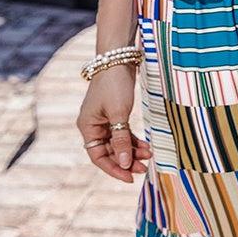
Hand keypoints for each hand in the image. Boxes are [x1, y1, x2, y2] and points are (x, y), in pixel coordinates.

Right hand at [76, 64, 152, 182]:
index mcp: (87, 127)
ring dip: (133, 151)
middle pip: (109, 152)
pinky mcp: (115, 115)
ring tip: (150, 156)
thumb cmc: (115, 85)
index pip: (98, 156)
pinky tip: (147, 146)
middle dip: (126, 161)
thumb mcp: (119, 114)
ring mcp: (104, 121)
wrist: (118, 59)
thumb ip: (121, 140)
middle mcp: (93, 126)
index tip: (130, 177)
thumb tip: (124, 164)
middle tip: (144, 168)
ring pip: (118, 144)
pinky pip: (123, 134)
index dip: (114, 169)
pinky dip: (134, 141)